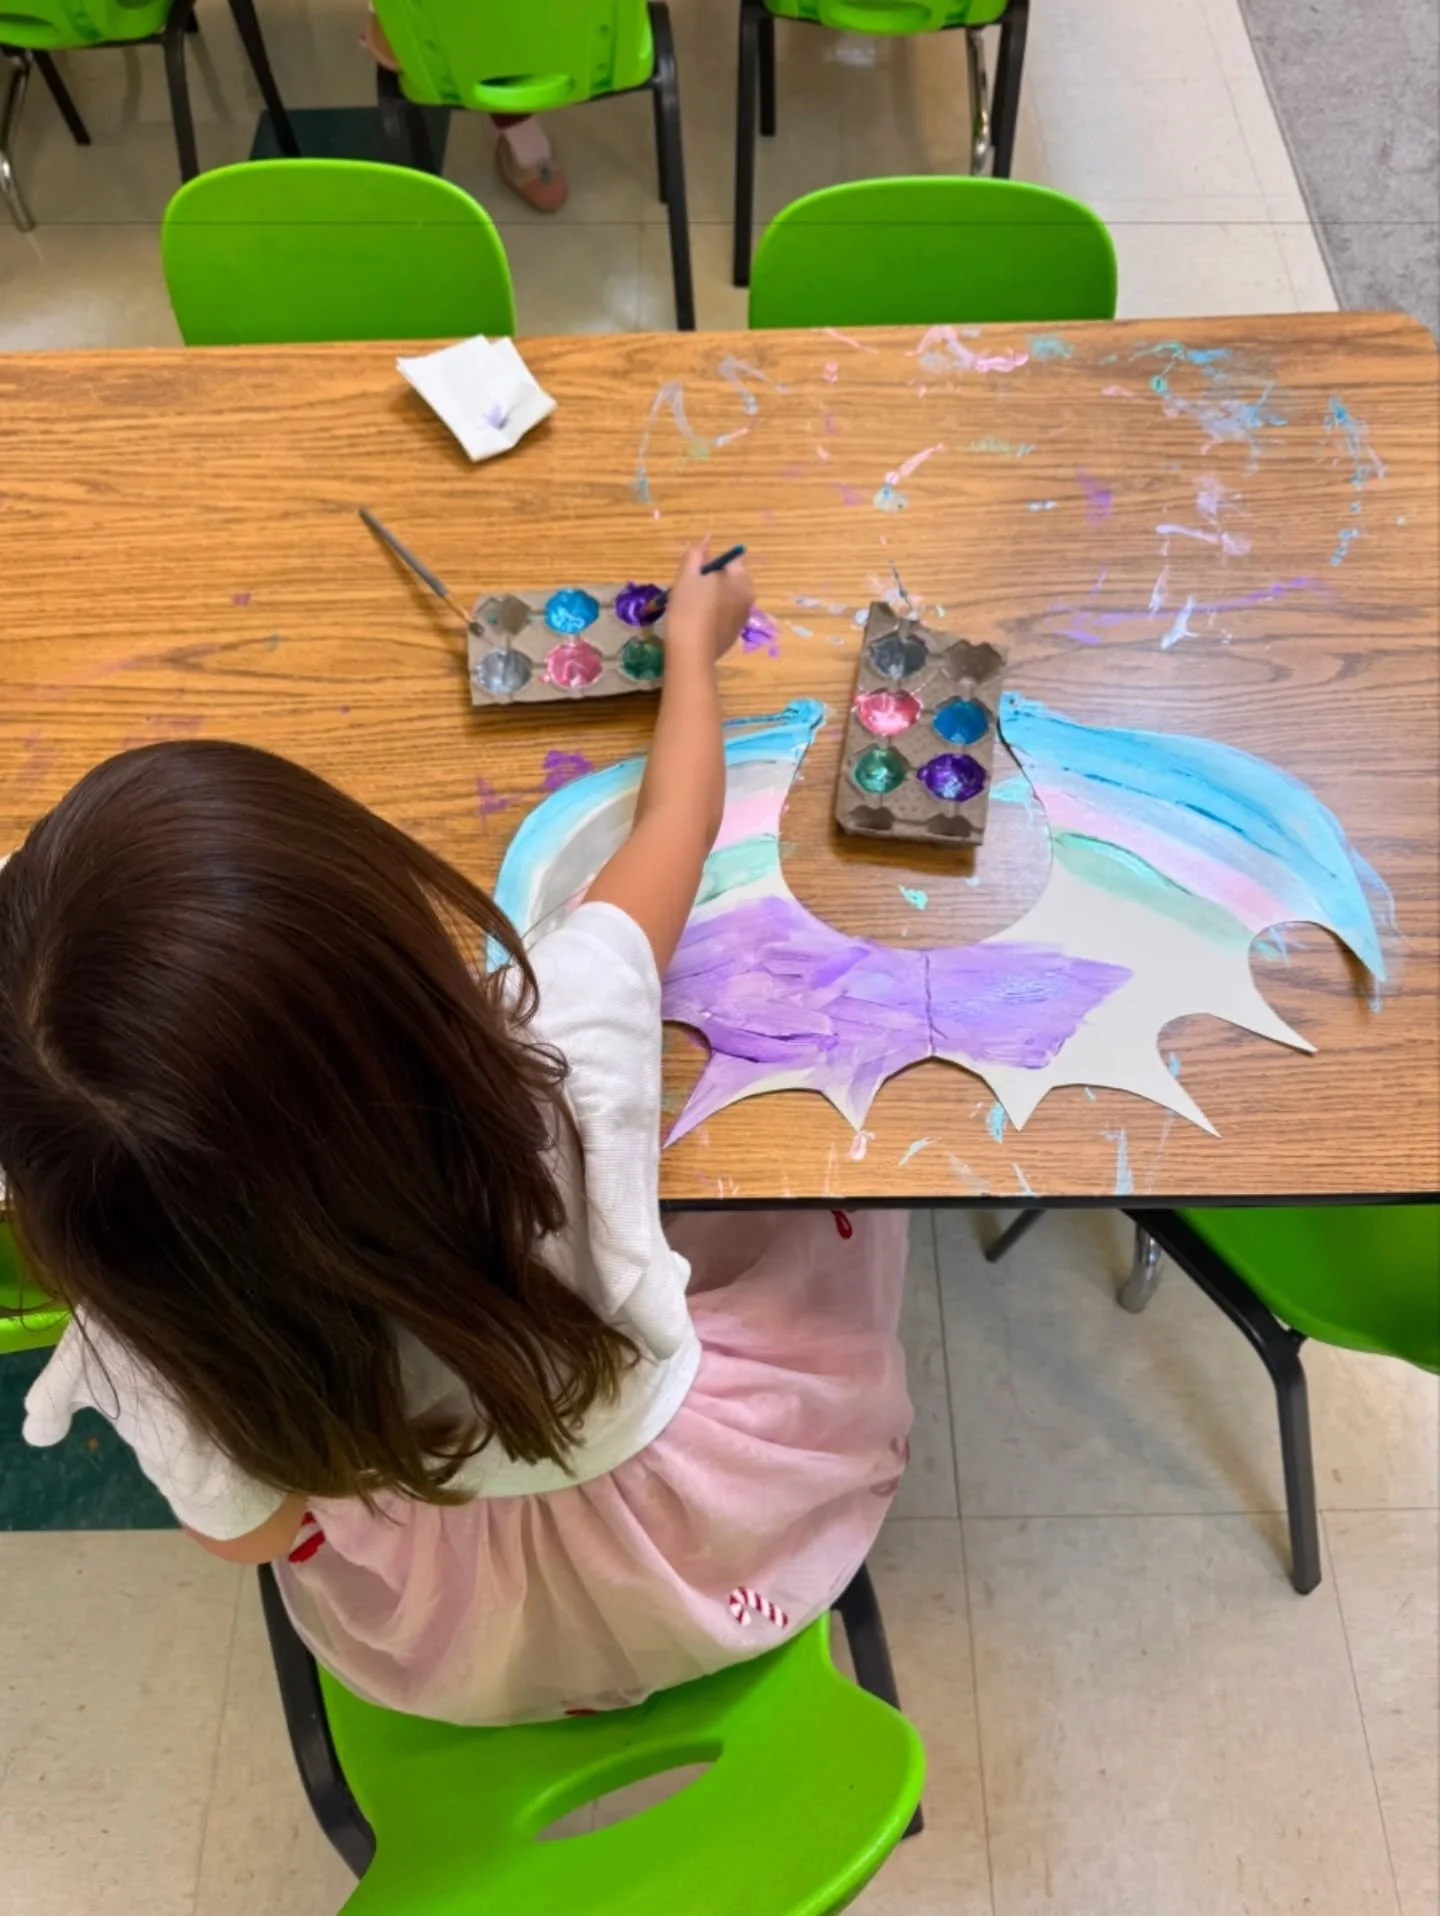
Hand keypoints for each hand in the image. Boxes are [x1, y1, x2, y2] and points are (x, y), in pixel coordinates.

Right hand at [663, 540, 753, 666]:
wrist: (691, 651)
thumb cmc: (688, 607)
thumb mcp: (688, 575)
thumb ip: (696, 554)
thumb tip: (705, 540)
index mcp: (742, 580)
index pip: (728, 560)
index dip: (708, 564)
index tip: (692, 574)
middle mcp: (749, 598)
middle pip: (729, 580)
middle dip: (711, 581)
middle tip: (689, 590)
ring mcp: (743, 618)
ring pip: (726, 598)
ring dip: (711, 598)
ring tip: (691, 607)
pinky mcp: (734, 635)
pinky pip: (724, 616)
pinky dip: (713, 615)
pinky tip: (697, 623)